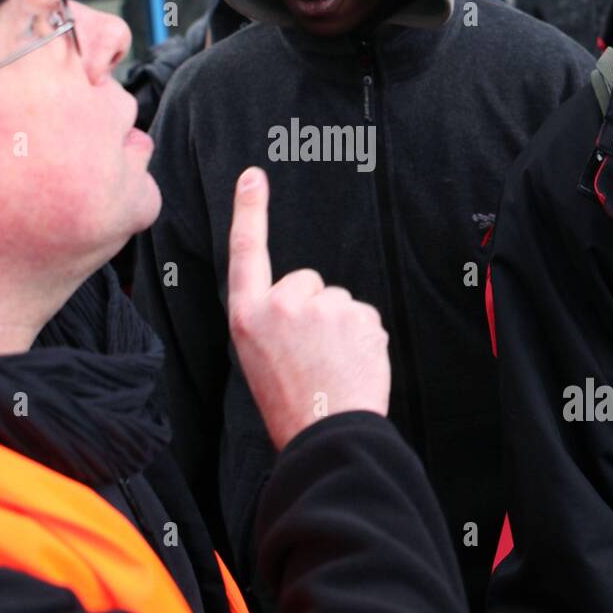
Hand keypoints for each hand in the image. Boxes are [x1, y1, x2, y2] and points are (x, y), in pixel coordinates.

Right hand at [226, 166, 390, 449]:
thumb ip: (272, 319)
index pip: (246, 251)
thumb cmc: (291, 402)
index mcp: (247, 315)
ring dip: (343, 327)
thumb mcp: (258, 356)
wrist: (326, 434)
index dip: (250, 211)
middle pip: (308, 281)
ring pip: (340, 302)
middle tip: (312, 355)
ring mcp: (321, 307)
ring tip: (333, 366)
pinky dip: (365, 338)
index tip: (253, 178)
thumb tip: (303, 300)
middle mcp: (281, 303)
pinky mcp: (356, 315)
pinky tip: (353, 365)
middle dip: (316, 308)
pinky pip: (366, 316)